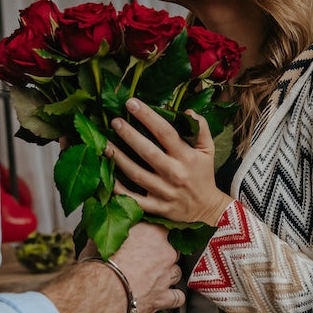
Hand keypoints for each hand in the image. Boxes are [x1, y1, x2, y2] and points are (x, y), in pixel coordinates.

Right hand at [41, 221, 182, 312]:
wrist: (102, 291)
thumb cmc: (99, 264)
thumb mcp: (100, 238)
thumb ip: (110, 232)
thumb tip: (103, 228)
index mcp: (152, 231)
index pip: (162, 226)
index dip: (153, 233)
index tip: (146, 237)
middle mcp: (165, 252)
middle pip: (172, 249)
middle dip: (161, 255)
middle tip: (146, 259)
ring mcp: (166, 275)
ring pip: (176, 272)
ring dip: (167, 275)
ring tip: (153, 279)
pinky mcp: (164, 297)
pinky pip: (177, 297)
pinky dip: (172, 298)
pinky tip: (165, 297)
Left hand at [108, 98, 232, 225]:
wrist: (207, 209)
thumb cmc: (203, 175)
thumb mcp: (208, 150)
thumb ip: (202, 129)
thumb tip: (188, 111)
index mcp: (186, 157)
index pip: (165, 132)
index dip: (148, 116)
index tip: (132, 103)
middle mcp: (174, 173)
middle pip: (147, 152)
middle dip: (129, 135)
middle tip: (115, 121)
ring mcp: (164, 192)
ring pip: (136, 174)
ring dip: (118, 158)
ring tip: (104, 144)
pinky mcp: (156, 207)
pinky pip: (134, 199)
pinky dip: (119, 189)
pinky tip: (106, 174)